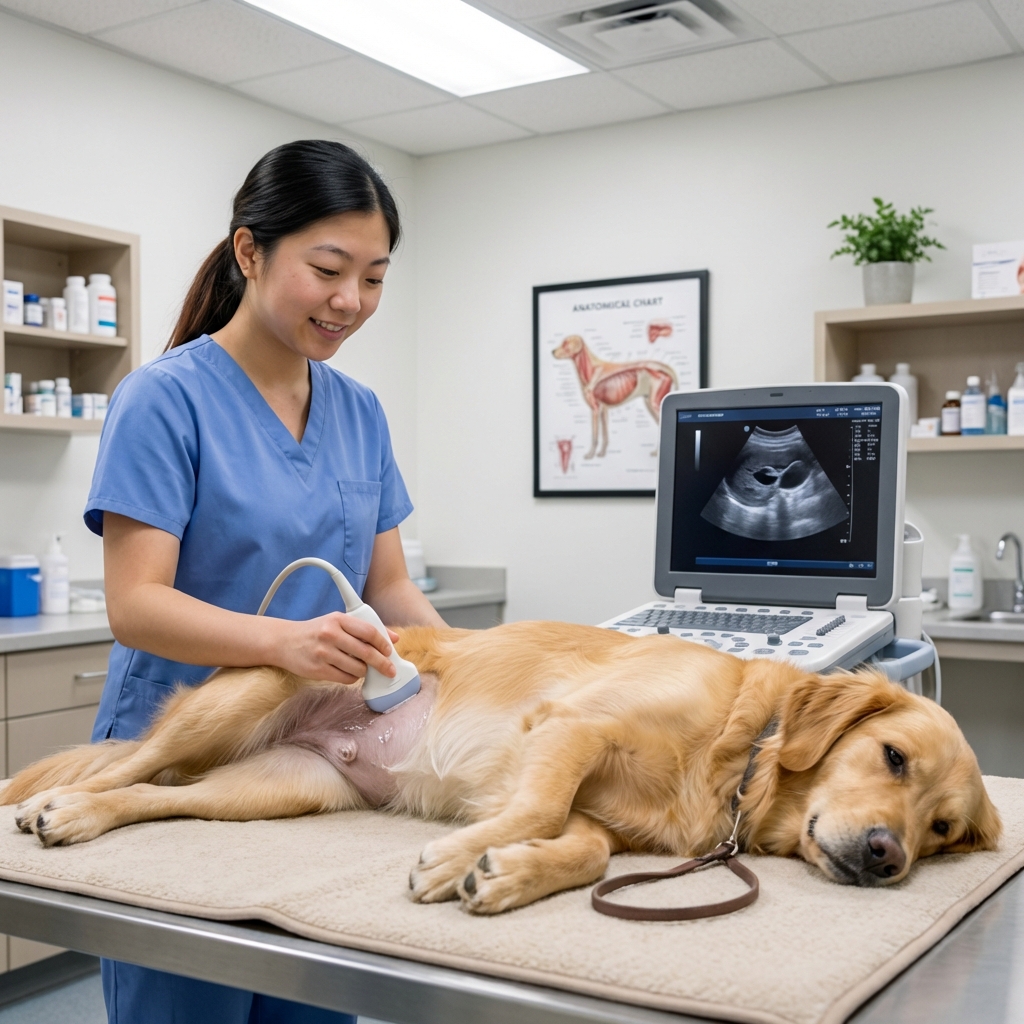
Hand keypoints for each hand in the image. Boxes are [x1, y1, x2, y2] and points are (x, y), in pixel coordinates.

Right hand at [268, 613, 398, 684]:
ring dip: (364, 671)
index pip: (369, 631)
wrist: (283, 642)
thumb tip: (393, 638)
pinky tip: (348, 671)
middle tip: (389, 670)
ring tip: (361, 667)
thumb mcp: (337, 622)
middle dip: (382, 663)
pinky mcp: (318, 670)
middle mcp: (330, 634)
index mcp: (338, 619)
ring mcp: (323, 653)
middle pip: (366, 652)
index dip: (383, 643)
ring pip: (357, 668)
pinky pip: (345, 678)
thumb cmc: (315, 631)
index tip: (389, 651)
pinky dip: (352, 677)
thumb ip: (364, 629)